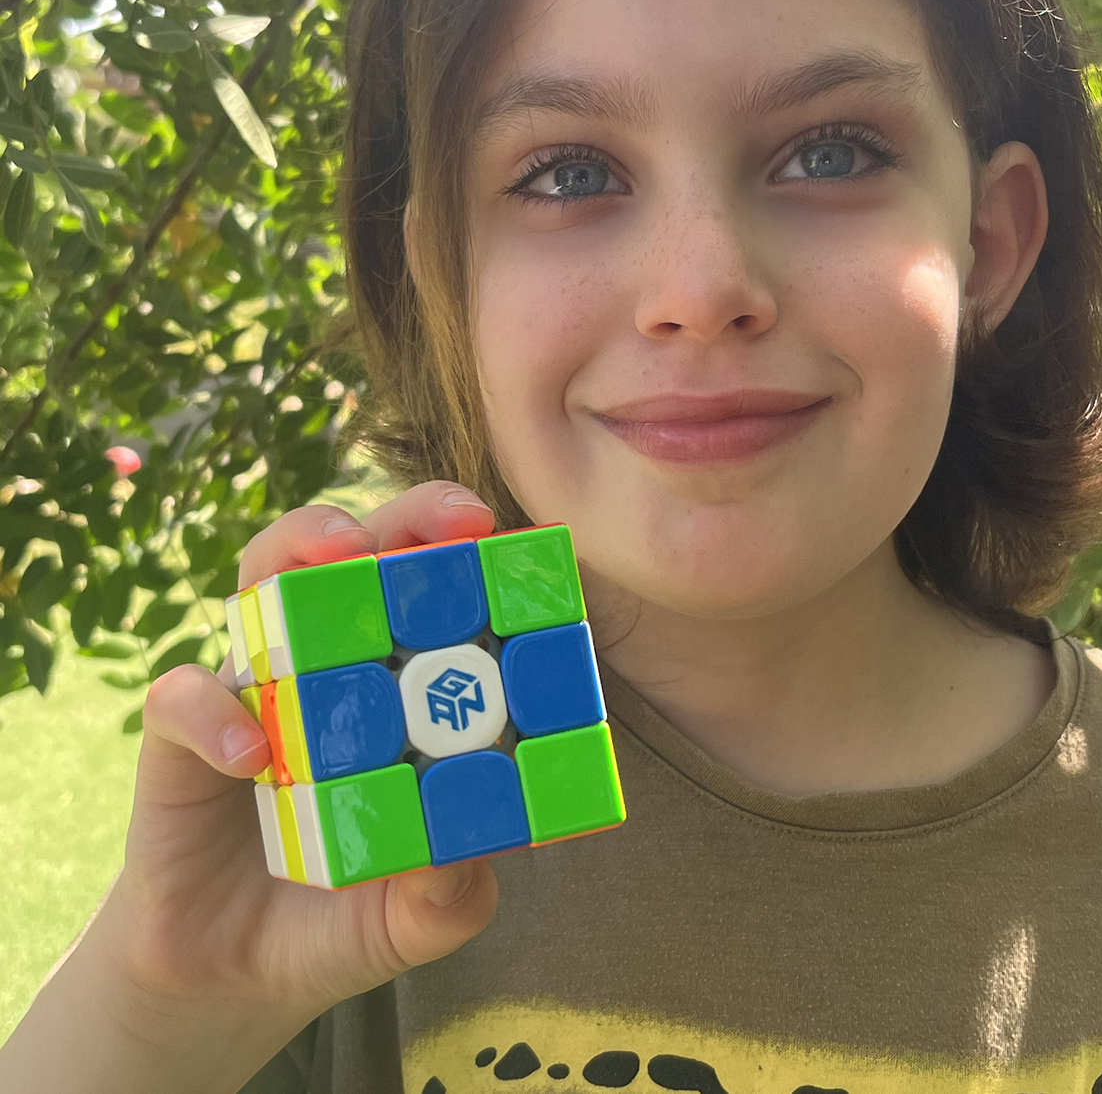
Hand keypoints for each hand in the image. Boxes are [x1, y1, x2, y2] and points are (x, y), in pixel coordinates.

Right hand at [1, 481, 500, 1093]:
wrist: (235, 982)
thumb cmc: (345, 919)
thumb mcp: (418, 920)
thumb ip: (450, 894)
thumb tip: (471, 856)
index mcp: (406, 687)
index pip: (447, 598)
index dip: (482, 562)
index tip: (519, 544)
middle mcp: (336, 664)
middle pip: (369, 556)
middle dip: (410, 520)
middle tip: (453, 521)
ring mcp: (261, 687)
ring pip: (269, 578)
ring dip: (304, 546)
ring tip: (342, 548)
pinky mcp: (183, 738)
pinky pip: (185, 697)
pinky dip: (215, 714)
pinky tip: (252, 756)